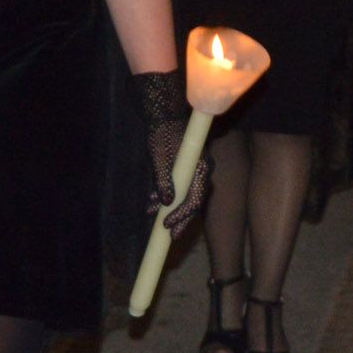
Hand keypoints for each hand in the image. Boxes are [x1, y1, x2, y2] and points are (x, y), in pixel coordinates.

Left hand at [146, 116, 211, 231]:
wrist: (164, 117)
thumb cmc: (162, 133)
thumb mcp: (159, 156)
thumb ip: (162, 178)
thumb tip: (165, 202)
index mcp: (201, 168)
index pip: (194, 199)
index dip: (181, 215)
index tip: (167, 226)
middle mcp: (202, 171)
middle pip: (193, 202)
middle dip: (179, 219)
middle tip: (168, 235)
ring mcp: (195, 171)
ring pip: (185, 196)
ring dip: (168, 208)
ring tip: (153, 217)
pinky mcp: (186, 170)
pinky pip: (179, 188)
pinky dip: (165, 196)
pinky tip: (151, 203)